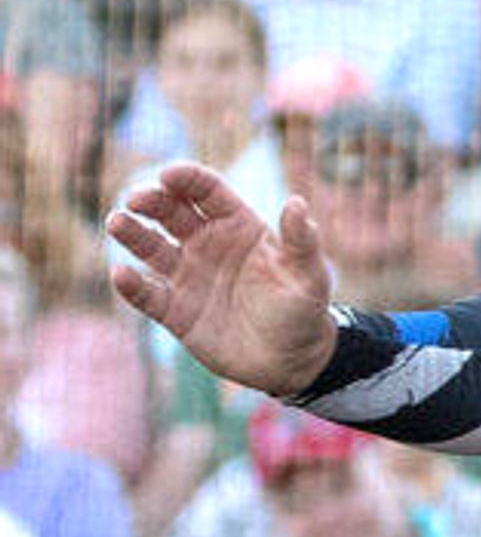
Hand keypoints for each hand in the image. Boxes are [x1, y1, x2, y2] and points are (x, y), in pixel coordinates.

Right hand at [103, 162, 341, 396]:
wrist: (290, 361)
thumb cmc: (303, 311)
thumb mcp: (308, 274)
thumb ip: (300, 240)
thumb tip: (297, 203)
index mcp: (239, 227)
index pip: (207, 192)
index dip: (187, 179)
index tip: (167, 175)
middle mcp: (208, 245)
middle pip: (172, 212)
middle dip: (152, 201)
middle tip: (136, 200)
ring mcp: (188, 276)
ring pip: (151, 247)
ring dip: (132, 234)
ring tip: (116, 222)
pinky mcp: (175, 311)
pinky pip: (147, 295)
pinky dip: (132, 285)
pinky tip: (121, 274)